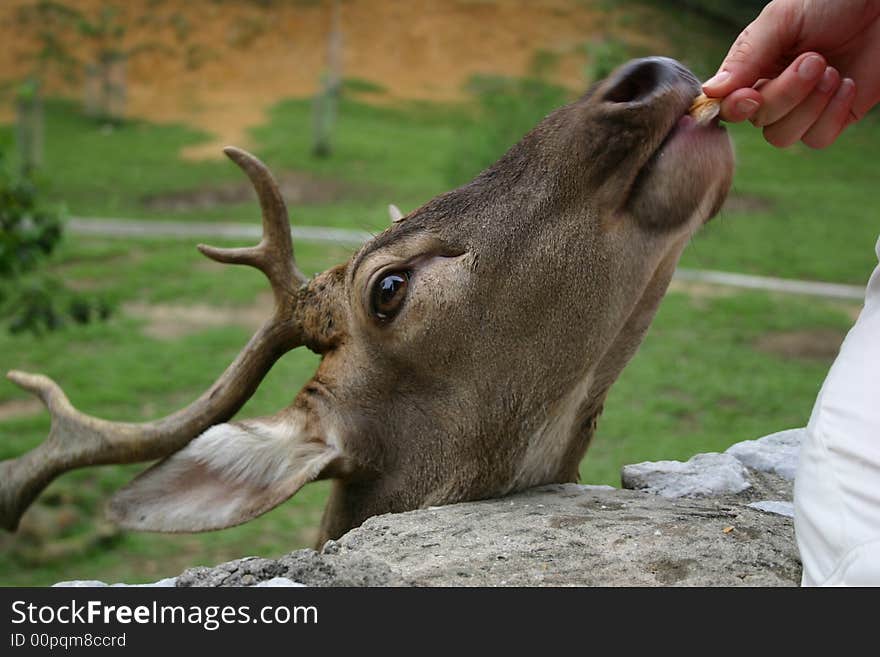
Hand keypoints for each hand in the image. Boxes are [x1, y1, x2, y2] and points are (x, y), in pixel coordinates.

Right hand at [702, 0, 879, 147]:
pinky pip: (817, 139)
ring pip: (783, 137)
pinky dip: (832, 114)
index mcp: (754, 67)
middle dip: (787, 94)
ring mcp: (803, 107)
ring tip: (833, 72)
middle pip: (759, 121)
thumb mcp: (782, 19)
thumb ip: (746, 56)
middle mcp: (773, 90)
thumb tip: (711, 91)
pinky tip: (847, 84)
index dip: (735, 107)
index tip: (750, 95)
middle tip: (816, 59)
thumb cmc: (833, 0)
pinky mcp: (833, 117)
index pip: (728, 104)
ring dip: (809, 107)